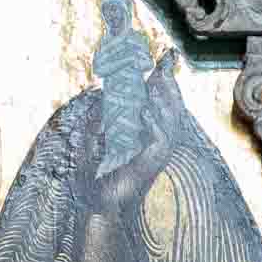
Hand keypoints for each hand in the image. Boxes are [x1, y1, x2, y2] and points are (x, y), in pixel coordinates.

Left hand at [92, 50, 184, 212]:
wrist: (95, 203)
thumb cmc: (93, 176)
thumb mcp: (90, 139)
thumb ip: (94, 119)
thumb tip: (96, 96)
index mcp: (142, 132)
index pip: (158, 101)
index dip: (163, 80)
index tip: (166, 58)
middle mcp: (153, 140)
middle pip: (170, 106)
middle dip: (169, 84)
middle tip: (165, 64)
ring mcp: (155, 152)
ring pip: (171, 120)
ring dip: (165, 99)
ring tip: (157, 82)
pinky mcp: (153, 163)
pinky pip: (161, 140)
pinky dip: (155, 125)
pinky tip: (146, 113)